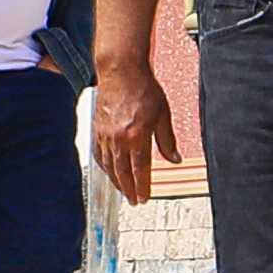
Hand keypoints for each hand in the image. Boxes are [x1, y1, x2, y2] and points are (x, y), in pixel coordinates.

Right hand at [93, 57, 172, 203]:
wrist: (121, 71)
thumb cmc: (144, 89)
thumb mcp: (163, 114)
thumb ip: (167, 140)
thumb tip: (175, 160)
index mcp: (137, 135)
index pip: (140, 168)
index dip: (142, 186)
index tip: (144, 198)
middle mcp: (118, 138)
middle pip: (122, 171)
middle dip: (128, 189)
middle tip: (134, 201)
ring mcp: (105, 134)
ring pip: (109, 165)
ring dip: (116, 181)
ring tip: (123, 190)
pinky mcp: (97, 128)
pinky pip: (99, 154)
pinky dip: (104, 166)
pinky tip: (109, 171)